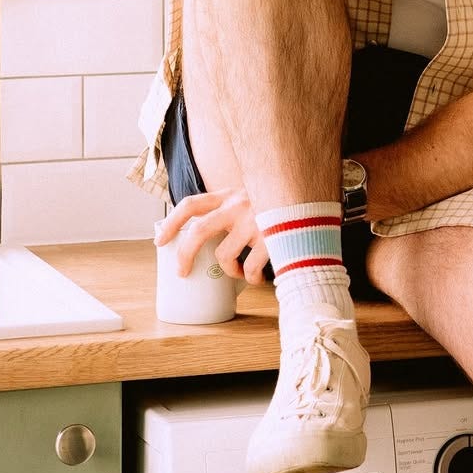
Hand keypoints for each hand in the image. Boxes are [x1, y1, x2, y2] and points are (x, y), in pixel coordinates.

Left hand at [154, 187, 269, 283]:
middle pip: (199, 231)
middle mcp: (239, 206)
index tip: (160, 240)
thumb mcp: (253, 196)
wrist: (312, 198)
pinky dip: (252, 278)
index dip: (172, 222)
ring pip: (224, 256)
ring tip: (240, 273)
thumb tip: (209, 235)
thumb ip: (234, 207)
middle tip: (182, 272)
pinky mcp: (271, 238)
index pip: (192, 204)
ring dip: (229, 271)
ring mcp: (255, 222)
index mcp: (230, 195)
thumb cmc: (279, 201)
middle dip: (185, 255)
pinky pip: (251, 269)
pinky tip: (260, 277)